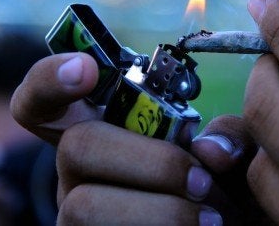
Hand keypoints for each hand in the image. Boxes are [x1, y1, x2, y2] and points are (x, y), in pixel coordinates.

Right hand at [11, 53, 250, 224]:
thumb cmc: (220, 193)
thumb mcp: (231, 158)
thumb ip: (230, 138)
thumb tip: (209, 150)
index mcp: (104, 132)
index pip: (47, 100)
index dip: (50, 79)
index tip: (87, 68)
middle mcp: (79, 172)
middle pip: (76, 146)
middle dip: (149, 161)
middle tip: (202, 180)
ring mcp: (75, 215)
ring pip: (83, 206)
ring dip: (159, 211)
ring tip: (210, 219)